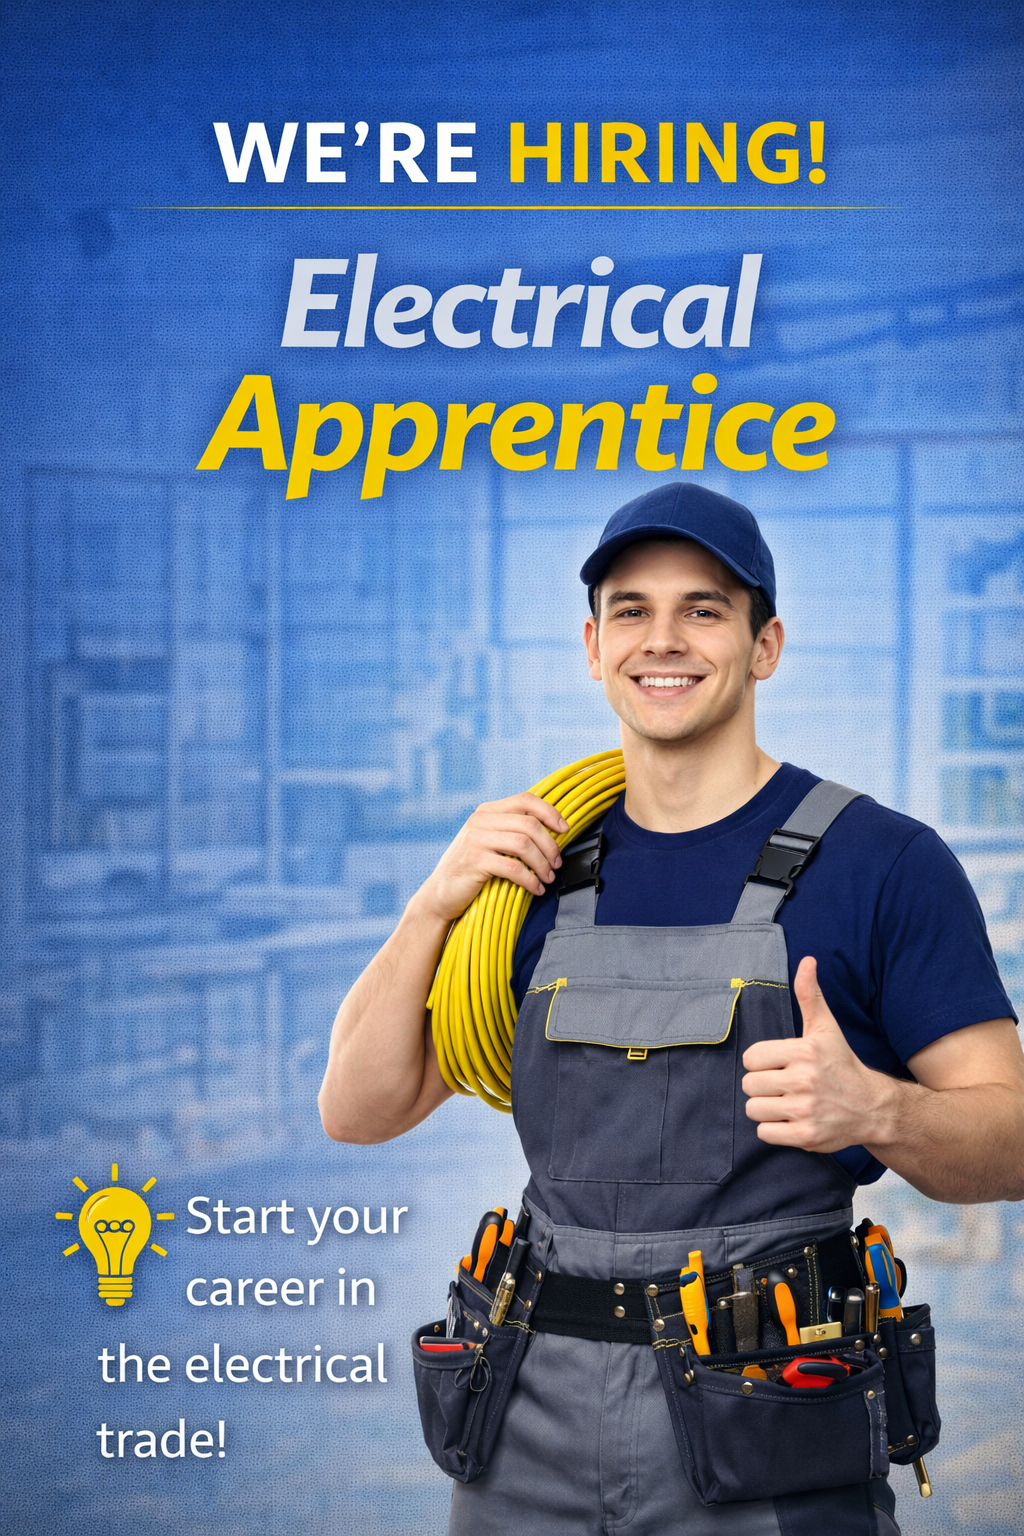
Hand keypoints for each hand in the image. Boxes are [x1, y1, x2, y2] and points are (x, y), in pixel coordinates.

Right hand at [412, 793, 567, 924]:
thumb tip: (552, 833)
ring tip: (547, 877)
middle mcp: (480, 820)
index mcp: (487, 811)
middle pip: (529, 824)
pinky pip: (513, 868)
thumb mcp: (489, 842)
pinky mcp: (474, 861)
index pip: (526, 800)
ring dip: (542, 864)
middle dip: (550, 846)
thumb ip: (511, 831)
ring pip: (524, 845)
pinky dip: (530, 880)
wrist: (440, 894)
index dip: (550, 813)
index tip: (565, 830)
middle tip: (556, 864)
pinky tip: (535, 888)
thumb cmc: (470, 869)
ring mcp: (475, 839)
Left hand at [741, 956, 892, 1152]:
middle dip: (763, 1086)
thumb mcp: (825, 1028)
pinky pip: (765, 1133)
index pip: (751, 1058)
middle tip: (784, 1086)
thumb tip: (807, 960)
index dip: (762, 1063)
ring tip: (787, 1103)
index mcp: (804, 1052)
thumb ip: (810, 995)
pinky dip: (774, 1129)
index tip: (779, 1065)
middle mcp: (804, 1081)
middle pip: (750, 1085)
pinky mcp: (806, 1136)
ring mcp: (806, 1110)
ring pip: (754, 1110)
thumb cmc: (842, 1064)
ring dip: (766, 1109)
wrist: (872, 1107)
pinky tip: (791, 1120)